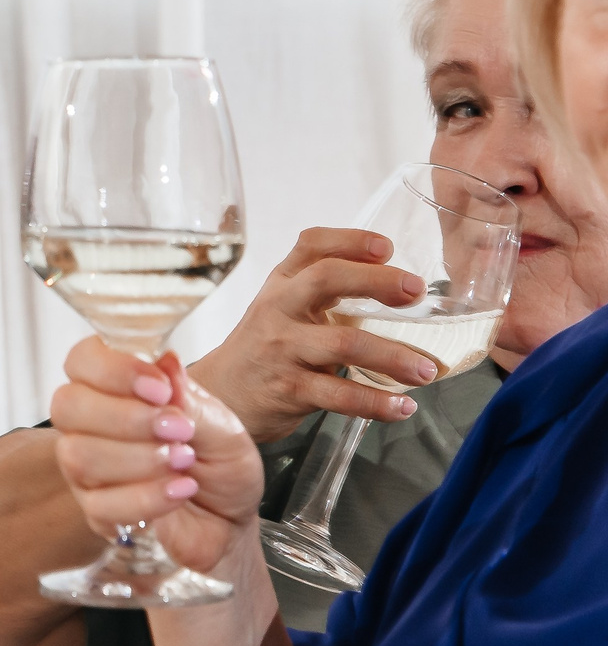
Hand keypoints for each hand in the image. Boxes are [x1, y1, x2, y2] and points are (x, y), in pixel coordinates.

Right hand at [51, 341, 264, 573]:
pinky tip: (179, 492)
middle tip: (178, 430)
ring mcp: (86, 470)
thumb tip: (165, 363)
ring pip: (78, 456)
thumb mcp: (223, 428)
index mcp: (117, 390)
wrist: (230, 523)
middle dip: (125, 417)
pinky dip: (147, 497)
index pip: (82, 360)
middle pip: (66, 406)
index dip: (113, 369)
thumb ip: (189, 400)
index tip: (160, 389)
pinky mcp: (95, 512)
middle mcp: (90, 425)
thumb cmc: (222, 467)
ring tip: (184, 462)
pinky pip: (100, 503)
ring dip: (139, 459)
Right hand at [188, 226, 433, 440]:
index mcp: (282, 284)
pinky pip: (340, 395)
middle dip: (377, 281)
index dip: (350, 240)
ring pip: (343, 344)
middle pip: (325, 279)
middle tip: (416, 293)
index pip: (311, 246)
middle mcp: (278, 309)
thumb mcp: (284, 309)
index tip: (386, 248)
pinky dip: (377, 403)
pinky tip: (402, 406)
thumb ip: (324, 292)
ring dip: (393, 357)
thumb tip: (399, 285)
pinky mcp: (288, 389)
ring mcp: (282, 349)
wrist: (220, 395)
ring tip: (426, 370)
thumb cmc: (265, 348)